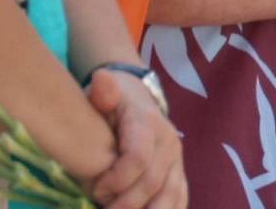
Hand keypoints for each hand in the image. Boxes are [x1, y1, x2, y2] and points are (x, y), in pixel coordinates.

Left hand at [84, 70, 185, 208]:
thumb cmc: (114, 104)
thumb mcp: (104, 94)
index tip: (95, 189)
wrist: (139, 102)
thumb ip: (102, 93)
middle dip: (125, 203)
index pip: (138, 158)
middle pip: (152, 183)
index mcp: (150, 124)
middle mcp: (169, 143)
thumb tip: (101, 80)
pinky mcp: (179, 175)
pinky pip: (180, 199)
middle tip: (102, 208)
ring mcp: (177, 161)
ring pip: (171, 196)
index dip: (116, 180)